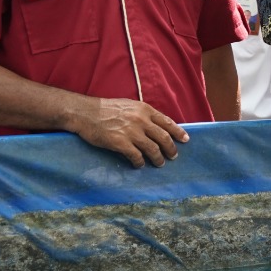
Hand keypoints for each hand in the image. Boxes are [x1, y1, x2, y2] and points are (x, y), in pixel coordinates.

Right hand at [71, 98, 188, 167]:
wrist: (85, 113)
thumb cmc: (105, 108)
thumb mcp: (129, 105)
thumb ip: (143, 114)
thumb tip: (155, 124)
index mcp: (145, 110)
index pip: (168, 122)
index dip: (178, 133)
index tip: (185, 140)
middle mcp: (141, 121)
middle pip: (163, 138)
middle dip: (171, 149)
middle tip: (173, 156)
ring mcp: (131, 132)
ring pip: (153, 149)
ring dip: (158, 159)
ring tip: (159, 163)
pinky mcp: (120, 143)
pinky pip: (136, 156)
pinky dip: (140, 162)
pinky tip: (140, 165)